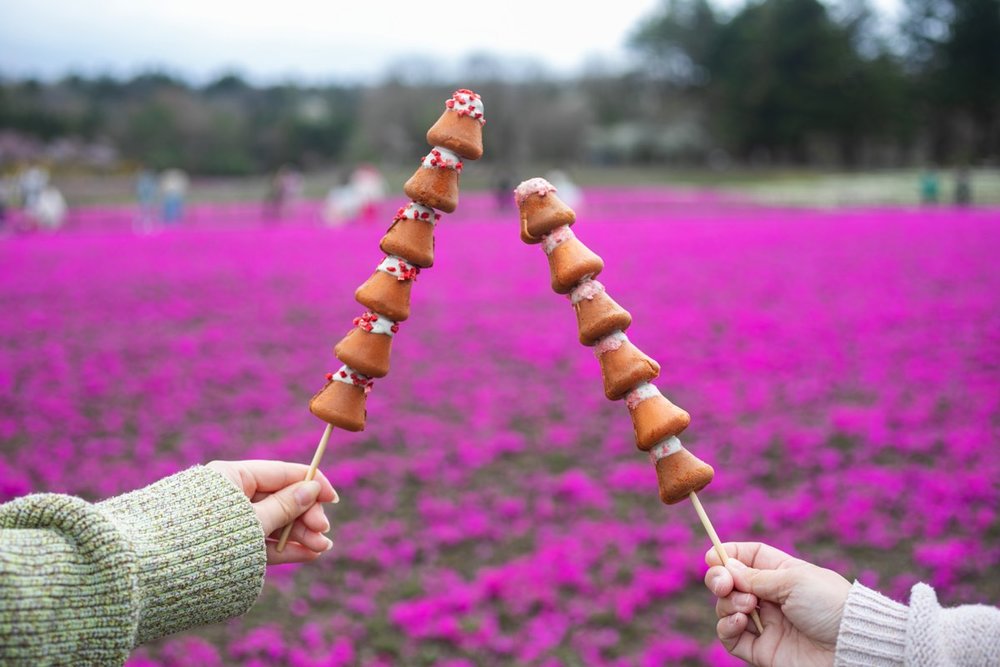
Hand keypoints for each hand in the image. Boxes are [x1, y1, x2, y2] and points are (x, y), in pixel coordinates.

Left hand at [207, 460, 338, 564]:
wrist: (158, 573)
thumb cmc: (204, 538)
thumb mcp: (252, 520)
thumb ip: (285, 506)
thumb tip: (312, 489)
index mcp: (232, 477)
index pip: (281, 473)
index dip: (311, 484)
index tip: (333, 498)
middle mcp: (232, 497)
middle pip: (280, 499)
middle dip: (306, 516)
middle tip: (323, 532)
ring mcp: (231, 523)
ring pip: (274, 523)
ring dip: (300, 534)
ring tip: (321, 548)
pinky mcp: (230, 546)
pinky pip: (263, 543)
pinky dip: (285, 548)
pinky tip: (308, 554)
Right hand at [704, 542, 851, 666]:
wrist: (851, 645)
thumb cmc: (830, 604)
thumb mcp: (793, 579)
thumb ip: (755, 575)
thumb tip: (725, 566)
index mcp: (780, 574)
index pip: (746, 558)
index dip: (727, 554)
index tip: (712, 556)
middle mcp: (769, 597)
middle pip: (730, 583)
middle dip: (720, 580)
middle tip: (724, 584)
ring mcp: (764, 624)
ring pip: (725, 608)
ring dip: (728, 603)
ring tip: (748, 606)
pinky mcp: (761, 650)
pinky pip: (730, 637)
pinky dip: (727, 627)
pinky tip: (739, 621)